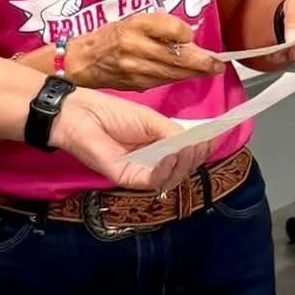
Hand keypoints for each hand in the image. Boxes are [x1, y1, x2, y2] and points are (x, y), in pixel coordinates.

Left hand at [54, 89, 211, 191]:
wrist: (80, 115)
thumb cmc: (111, 113)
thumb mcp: (152, 120)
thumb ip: (175, 133)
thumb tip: (200, 143)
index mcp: (159, 148)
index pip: (186, 155)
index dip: (201, 150)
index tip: (214, 139)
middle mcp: (152, 163)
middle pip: (182, 169)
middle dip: (195, 157)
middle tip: (200, 144)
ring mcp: (140, 173)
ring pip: (171, 178)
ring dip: (183, 163)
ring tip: (186, 148)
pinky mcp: (128, 178)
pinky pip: (153, 180)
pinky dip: (166, 169)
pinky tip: (170, 156)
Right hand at [65, 12, 218, 90]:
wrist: (84, 61)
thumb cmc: (111, 37)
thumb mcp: (134, 20)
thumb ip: (161, 27)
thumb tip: (188, 39)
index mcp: (135, 25)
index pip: (169, 28)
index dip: (184, 33)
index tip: (191, 36)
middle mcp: (135, 46)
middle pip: (176, 56)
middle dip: (201, 62)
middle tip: (218, 63)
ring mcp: (135, 68)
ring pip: (173, 72)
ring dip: (195, 72)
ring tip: (211, 69)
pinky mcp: (136, 84)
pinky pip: (163, 81)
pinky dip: (178, 78)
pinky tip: (189, 75)